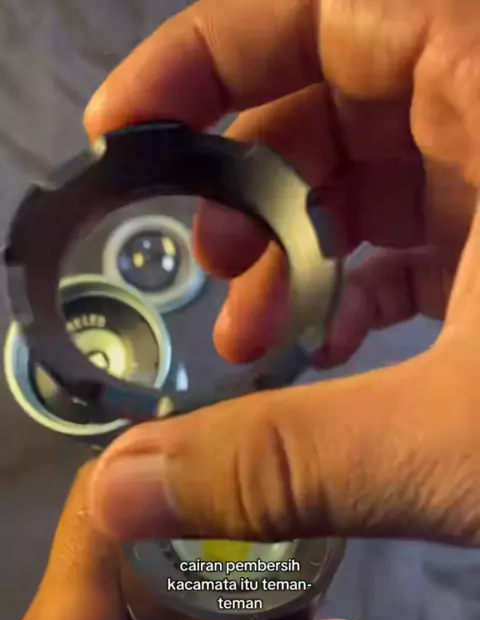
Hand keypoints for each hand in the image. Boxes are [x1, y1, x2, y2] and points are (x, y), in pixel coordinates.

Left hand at [0, 464, 379, 619]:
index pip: (96, 506)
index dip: (156, 463)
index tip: (234, 455)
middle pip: (117, 532)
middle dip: (192, 514)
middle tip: (271, 514)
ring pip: (123, 574)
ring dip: (187, 560)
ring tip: (261, 558)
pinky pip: (123, 616)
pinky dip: (174, 604)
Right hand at [84, 0, 479, 545]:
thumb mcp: (449, 441)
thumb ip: (281, 463)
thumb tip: (117, 490)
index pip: (327, 10)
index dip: (206, 57)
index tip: (126, 135)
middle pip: (339, 94)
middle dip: (252, 182)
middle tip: (213, 270)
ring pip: (380, 173)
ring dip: (302, 250)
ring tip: (257, 340)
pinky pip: (428, 232)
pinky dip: (362, 284)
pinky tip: (329, 352)